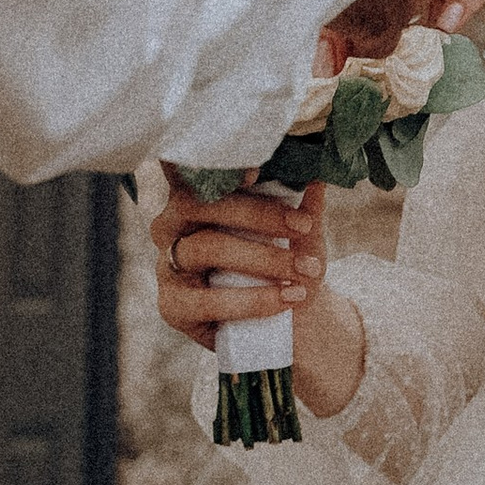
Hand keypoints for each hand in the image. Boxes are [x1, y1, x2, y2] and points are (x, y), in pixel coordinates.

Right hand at [150, 172, 317, 353]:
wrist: (285, 317)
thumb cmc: (285, 261)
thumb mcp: (300, 232)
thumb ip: (305, 205)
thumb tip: (317, 176)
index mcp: (195, 195)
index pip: (194, 171)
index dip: (214, 167)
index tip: (255, 171)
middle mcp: (172, 224)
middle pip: (200, 204)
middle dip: (258, 214)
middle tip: (304, 226)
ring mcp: (167, 265)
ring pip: (207, 248)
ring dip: (262, 259)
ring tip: (305, 270)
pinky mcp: (172, 306)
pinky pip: (208, 301)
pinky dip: (253, 300)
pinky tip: (286, 298)